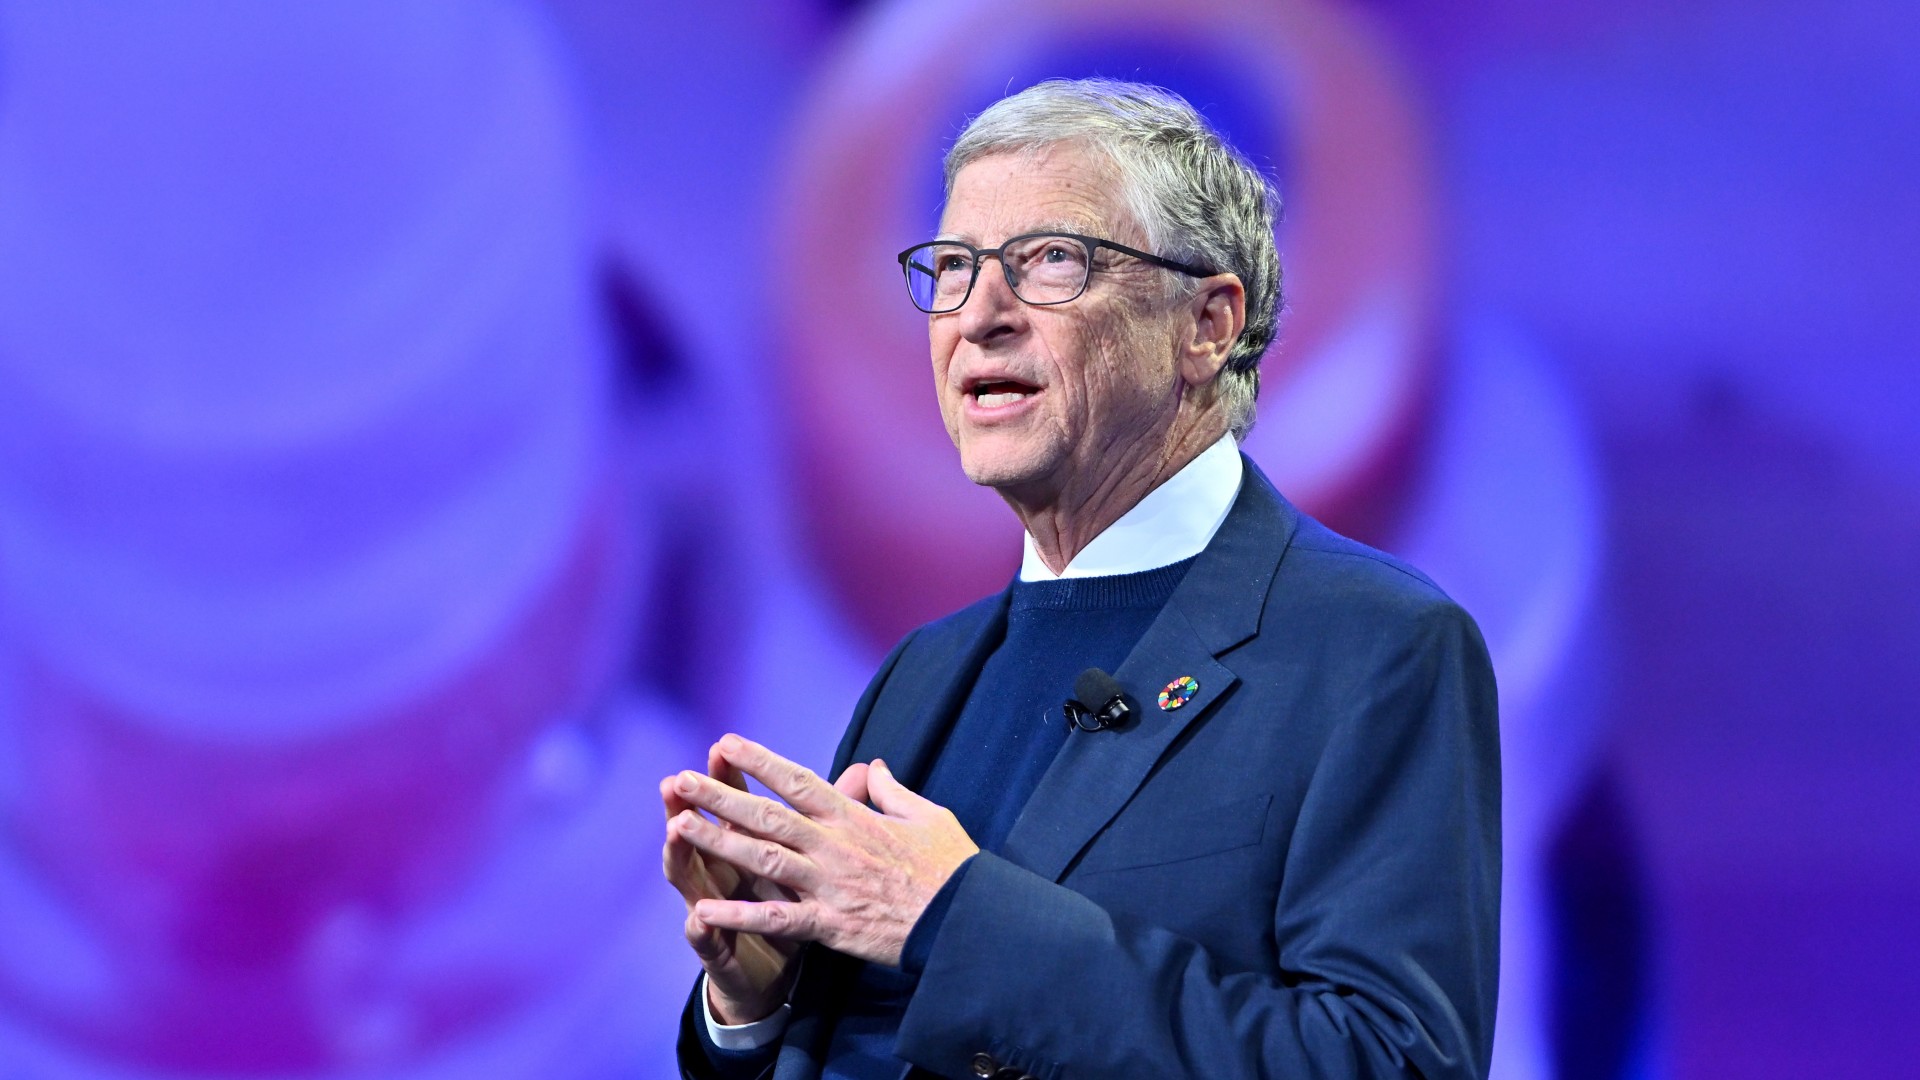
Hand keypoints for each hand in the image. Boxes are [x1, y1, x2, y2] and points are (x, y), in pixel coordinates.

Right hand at [661, 741, 815, 1023]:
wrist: (767, 974)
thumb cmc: (792, 905)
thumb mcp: (813, 859)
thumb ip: (834, 814)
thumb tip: (864, 770)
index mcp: (749, 845)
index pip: (740, 802)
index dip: (732, 776)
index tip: (725, 745)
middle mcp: (723, 871)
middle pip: (707, 830)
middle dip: (694, 804)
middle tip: (678, 778)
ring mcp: (715, 909)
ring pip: (693, 878)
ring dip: (682, 854)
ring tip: (675, 829)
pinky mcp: (718, 950)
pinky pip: (709, 939)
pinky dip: (705, 928)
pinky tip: (699, 919)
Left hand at [666, 734, 979, 967]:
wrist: (966, 920)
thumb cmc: (952, 867)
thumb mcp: (928, 815)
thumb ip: (892, 791)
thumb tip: (873, 765)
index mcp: (855, 817)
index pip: (797, 781)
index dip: (759, 760)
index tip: (724, 742)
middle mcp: (834, 845)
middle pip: (768, 814)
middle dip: (721, 795)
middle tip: (679, 779)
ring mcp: (829, 884)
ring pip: (762, 858)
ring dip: (717, 841)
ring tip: (677, 826)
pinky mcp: (830, 924)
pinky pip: (777, 918)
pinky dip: (738, 914)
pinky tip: (702, 909)